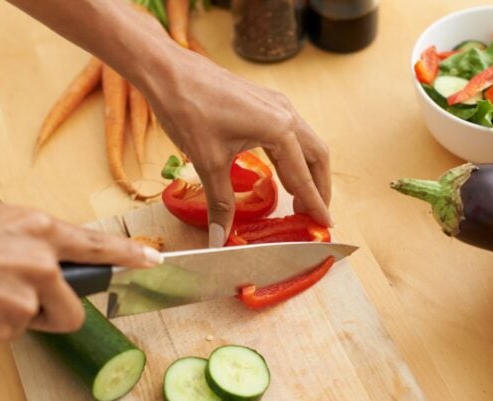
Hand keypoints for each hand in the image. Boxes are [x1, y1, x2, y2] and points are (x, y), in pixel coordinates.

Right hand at [0, 195, 160, 343]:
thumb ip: (24, 231)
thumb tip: (41, 246)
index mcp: (38, 229)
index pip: (96, 245)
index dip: (128, 255)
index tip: (153, 261)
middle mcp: (41, 264)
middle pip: (71, 307)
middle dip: (53, 311)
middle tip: (19, 299)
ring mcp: (25, 300)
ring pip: (35, 321)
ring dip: (14, 316)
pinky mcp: (4, 328)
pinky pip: (6, 334)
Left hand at [4, 0, 331, 246]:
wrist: (168, 71)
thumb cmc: (188, 110)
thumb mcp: (208, 162)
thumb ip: (220, 203)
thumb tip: (219, 237)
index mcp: (279, 129)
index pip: (303, 175)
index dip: (315, 203)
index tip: (325, 223)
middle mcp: (285, 114)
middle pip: (317, 156)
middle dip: (318, 187)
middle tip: (313, 214)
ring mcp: (276, 104)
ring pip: (305, 142)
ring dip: (307, 170)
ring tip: (300, 197)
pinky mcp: (263, 101)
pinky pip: (289, 132)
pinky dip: (292, 156)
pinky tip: (280, 170)